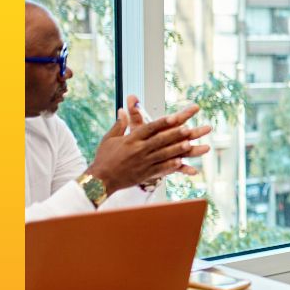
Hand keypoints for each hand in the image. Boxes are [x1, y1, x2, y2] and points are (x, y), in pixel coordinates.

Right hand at [85, 98, 211, 193]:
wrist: (100, 179)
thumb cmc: (104, 157)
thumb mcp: (109, 138)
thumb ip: (119, 124)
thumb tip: (122, 109)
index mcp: (130, 139)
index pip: (149, 128)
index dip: (162, 122)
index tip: (174, 117)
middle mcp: (138, 150)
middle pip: (159, 140)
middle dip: (175, 134)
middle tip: (189, 128)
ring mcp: (143, 162)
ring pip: (163, 154)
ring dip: (177, 149)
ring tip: (190, 144)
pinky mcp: (145, 174)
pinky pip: (160, 169)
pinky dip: (170, 165)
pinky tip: (181, 162)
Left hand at [125, 96, 211, 167]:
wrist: (136, 158)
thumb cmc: (137, 140)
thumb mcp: (136, 126)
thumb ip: (135, 113)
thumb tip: (130, 96)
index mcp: (166, 129)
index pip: (177, 119)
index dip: (186, 113)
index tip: (195, 107)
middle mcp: (173, 140)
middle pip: (187, 135)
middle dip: (198, 131)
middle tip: (208, 128)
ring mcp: (174, 152)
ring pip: (187, 151)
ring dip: (197, 150)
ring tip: (206, 148)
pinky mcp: (171, 165)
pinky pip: (179, 168)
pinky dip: (186, 170)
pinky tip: (193, 172)